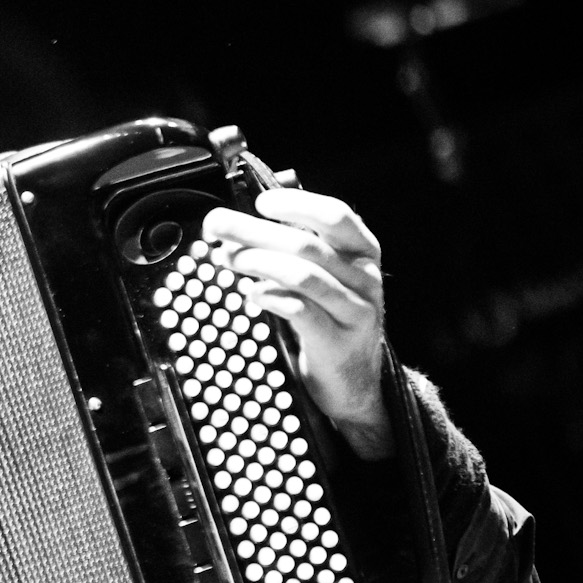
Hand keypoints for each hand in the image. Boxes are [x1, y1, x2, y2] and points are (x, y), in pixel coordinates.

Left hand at [202, 188, 391, 458]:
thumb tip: (238, 226)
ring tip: (229, 259)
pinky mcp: (338, 341)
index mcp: (362, 251)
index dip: (297, 204)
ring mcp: (355, 310)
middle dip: (255, 230)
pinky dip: (271, 298)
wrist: (354, 380)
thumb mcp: (323, 278)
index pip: (335, 216)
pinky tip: (251, 294)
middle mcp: (364, 277)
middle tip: (218, 225)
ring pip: (304, 275)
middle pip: (307, 244)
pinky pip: (302, 312)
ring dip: (259, 262)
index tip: (261, 202)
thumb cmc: (330, 318)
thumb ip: (294, 250)